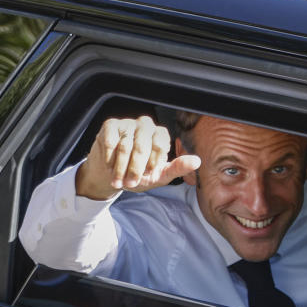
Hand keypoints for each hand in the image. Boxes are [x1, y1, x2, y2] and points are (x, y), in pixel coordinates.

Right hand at [75, 116, 200, 199]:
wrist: (112, 175)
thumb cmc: (139, 174)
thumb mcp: (160, 176)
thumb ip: (178, 168)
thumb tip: (197, 161)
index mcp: (160, 135)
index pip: (160, 144)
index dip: (152, 162)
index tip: (148, 174)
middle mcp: (145, 125)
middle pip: (141, 145)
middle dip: (135, 169)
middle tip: (131, 182)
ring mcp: (128, 124)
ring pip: (125, 145)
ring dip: (121, 167)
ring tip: (118, 180)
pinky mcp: (111, 125)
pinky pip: (111, 141)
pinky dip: (109, 157)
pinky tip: (109, 166)